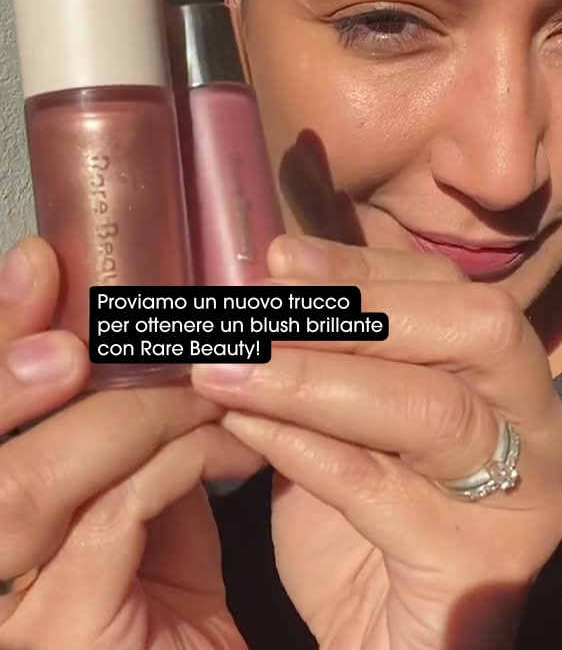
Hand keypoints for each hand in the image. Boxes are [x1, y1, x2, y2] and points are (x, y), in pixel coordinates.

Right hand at [0, 237, 259, 649]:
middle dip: (6, 354)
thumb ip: (128, 447)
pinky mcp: (61, 636)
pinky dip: (173, 459)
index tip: (33, 262)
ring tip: (191, 367)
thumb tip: (157, 356)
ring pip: (25, 482)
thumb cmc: (173, 615)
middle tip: (57, 278)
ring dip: (119, 407)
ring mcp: (10, 612)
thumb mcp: (141, 511)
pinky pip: (111, 515)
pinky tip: (225, 441)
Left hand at [192, 236, 561, 649]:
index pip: (449, 292)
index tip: (279, 260)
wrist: (381, 639)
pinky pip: (384, 493)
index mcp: (505, 376)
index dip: (363, 267)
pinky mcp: (482, 567)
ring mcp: (522, 499)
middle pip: (473, 330)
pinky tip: (245, 426)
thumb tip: (260, 283)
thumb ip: (324, 354)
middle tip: (259, 312)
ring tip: (230, 368)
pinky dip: (305, 450)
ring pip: (431, 411)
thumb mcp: (340, 417)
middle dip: (359, 308)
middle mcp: (536, 429)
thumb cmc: (358, 519)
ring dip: (315, 380)